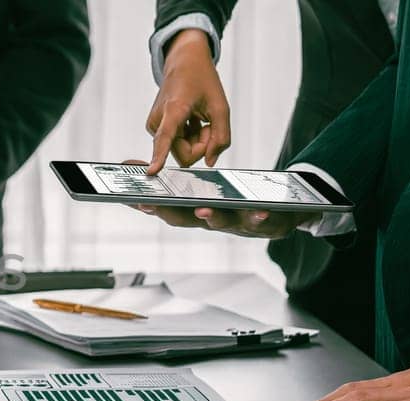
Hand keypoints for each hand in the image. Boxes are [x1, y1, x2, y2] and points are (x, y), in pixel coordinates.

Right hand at [119, 159, 316, 238]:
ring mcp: (235, 224)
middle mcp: (211, 220)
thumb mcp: (205, 187)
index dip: (147, 204)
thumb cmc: (235, 201)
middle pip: (184, 219)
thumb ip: (176, 177)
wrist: (279, 213)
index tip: (130, 197)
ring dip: (210, 217)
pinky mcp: (262, 225)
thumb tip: (134, 166)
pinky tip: (260, 210)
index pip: (166, 208)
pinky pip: (260, 223)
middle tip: (150, 204)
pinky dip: (258, 218)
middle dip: (166, 212)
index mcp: (195, 210)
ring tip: (202, 208)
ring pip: (220, 223)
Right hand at [145, 30, 230, 174]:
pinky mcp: (156, 128)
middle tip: (208, 124)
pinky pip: (176, 145)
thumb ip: (222, 137)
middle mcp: (159, 120)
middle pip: (183, 154)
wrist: (184, 63)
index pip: (166, 138)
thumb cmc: (201, 80)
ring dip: (196, 140)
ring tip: (200, 119)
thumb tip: (210, 161)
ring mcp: (155, 125)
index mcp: (174, 109)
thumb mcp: (221, 107)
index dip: (159, 157)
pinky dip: (190, 136)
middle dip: (201, 145)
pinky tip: (192, 120)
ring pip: (180, 151)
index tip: (151, 172)